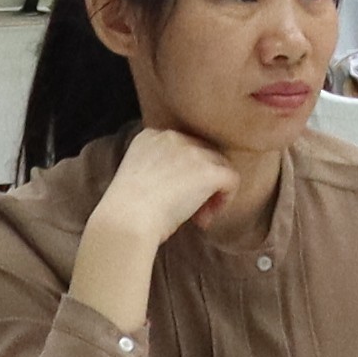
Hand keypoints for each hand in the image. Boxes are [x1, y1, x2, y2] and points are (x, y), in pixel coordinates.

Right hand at [94, 126, 237, 250]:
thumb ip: (158, 169)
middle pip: (202, 154)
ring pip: (218, 165)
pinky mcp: (208, 171)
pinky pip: (231, 180)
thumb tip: (181, 184)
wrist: (127, 220)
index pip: (181, 147)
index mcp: (150, 136)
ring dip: (212, 192)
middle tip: (190, 210)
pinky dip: (224, 200)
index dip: (184, 173)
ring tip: (198, 217)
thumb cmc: (125, 210)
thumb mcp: (137, 177)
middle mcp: (173, 137)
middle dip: (199, 182)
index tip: (175, 196)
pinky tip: (205, 219)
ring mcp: (192, 152)